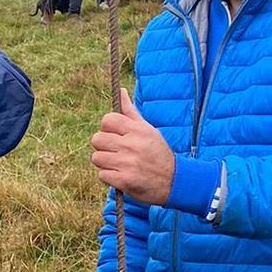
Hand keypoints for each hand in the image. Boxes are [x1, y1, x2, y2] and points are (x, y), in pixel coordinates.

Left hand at [91, 88, 174, 204]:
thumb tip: (121, 91)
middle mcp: (131, 145)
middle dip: (103, 146)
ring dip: (105, 162)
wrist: (174, 181)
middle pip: (97, 139)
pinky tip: (121, 175)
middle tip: (116, 151)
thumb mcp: (147, 129)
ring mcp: (127, 163)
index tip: (114, 135)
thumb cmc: (158, 152)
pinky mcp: (124, 181)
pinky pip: (102, 175)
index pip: (107, 120)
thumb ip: (130, 112)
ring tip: (118, 164)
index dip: (107, 128)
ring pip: (97, 158)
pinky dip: (109, 177)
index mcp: (137, 130)